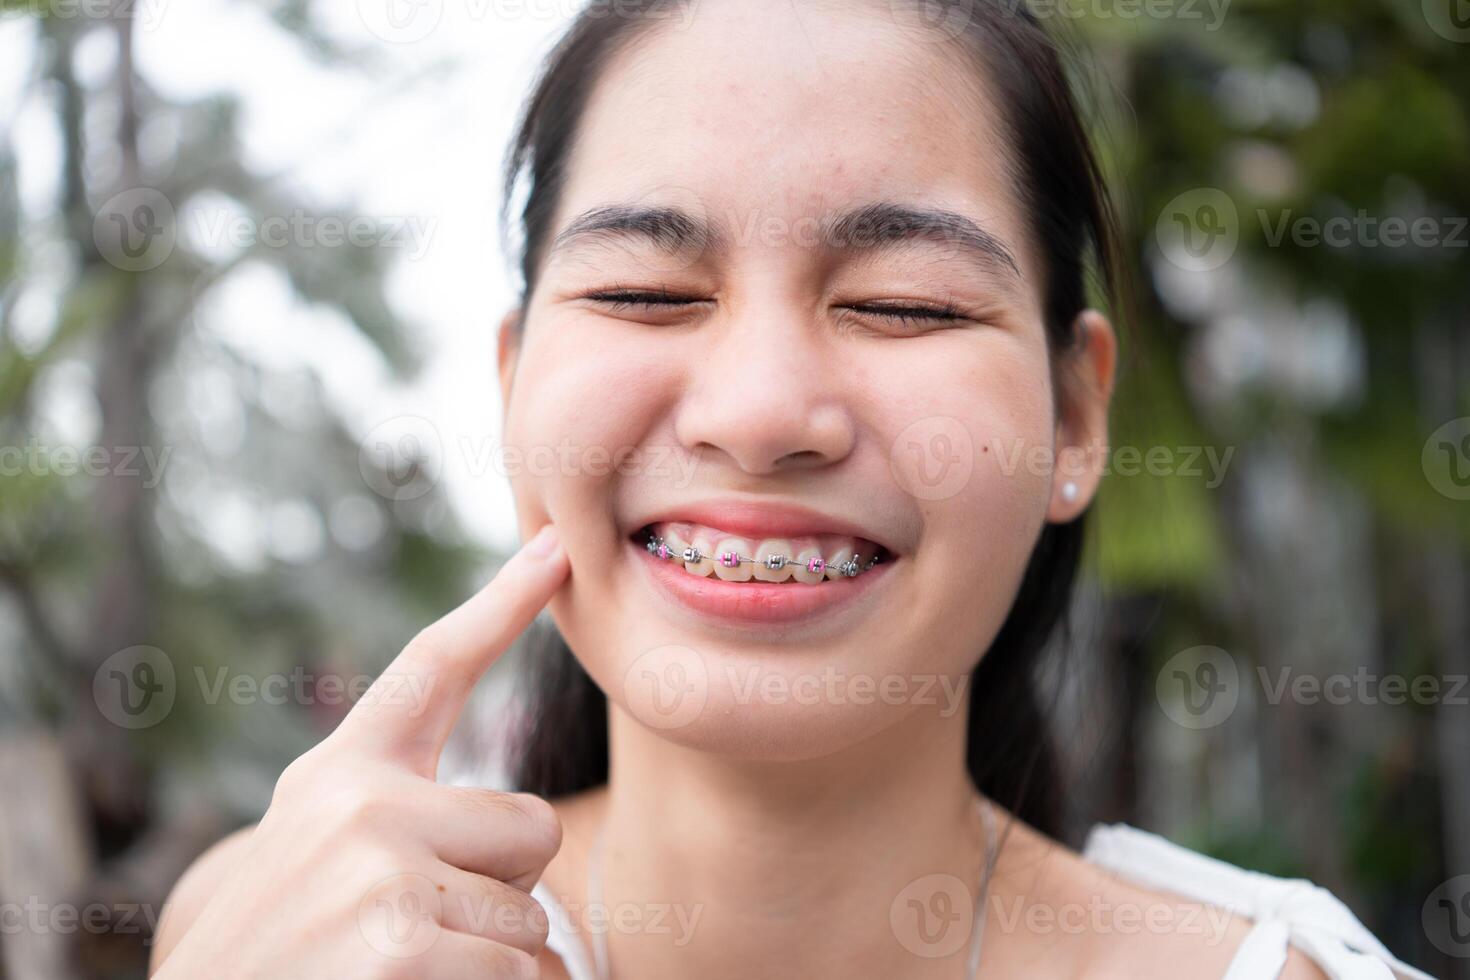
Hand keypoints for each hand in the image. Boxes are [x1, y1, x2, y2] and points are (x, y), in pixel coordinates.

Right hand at [154, 525, 570, 978]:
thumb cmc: (287, 955)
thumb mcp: (322, 864)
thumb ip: (405, 822)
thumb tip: (534, 829)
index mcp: (338, 776)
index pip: (433, 669)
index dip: (501, 604)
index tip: (554, 549)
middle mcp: (359, 805)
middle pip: (532, 826)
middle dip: (502, 890)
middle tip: (409, 934)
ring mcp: (380, 870)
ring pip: (532, 915)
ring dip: (486, 960)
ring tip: (396, 975)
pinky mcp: (403, 942)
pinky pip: (522, 971)